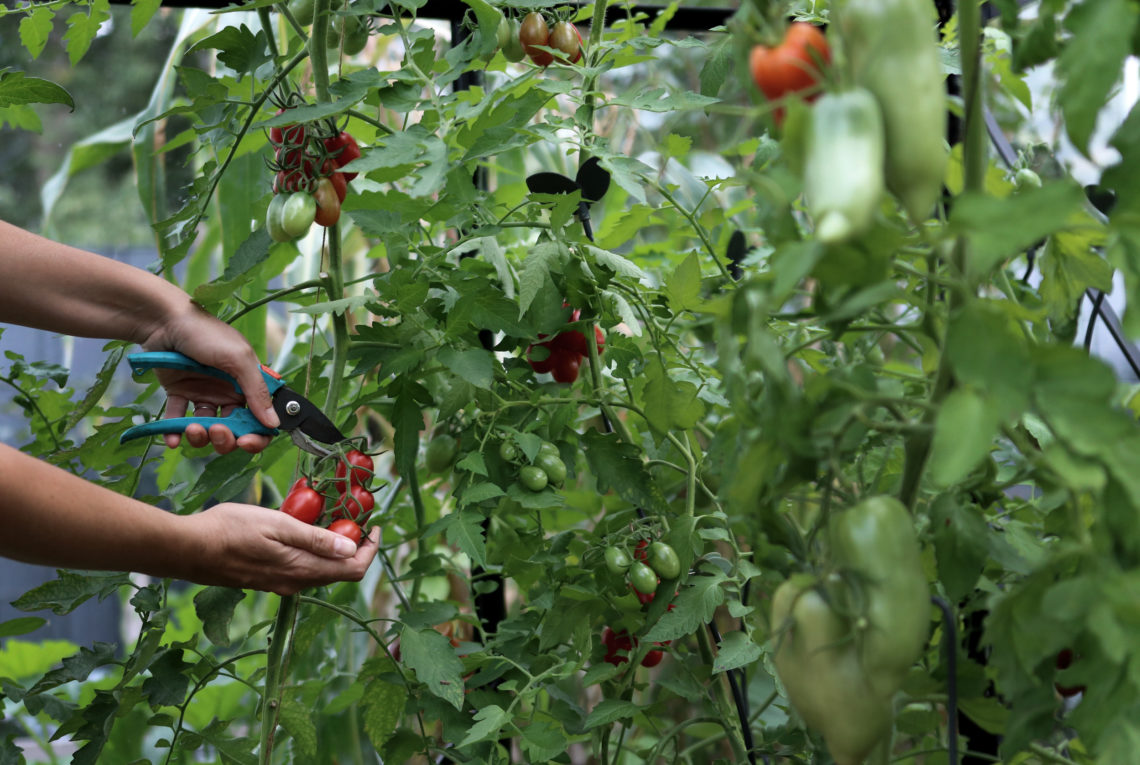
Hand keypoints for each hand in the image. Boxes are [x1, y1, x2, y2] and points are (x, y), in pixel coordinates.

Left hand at [142, 301, 279, 453]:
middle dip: (226, 438)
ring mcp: (203, 393)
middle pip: (234, 429)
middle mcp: (228, 391)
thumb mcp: (238, 359)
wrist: (162, 320)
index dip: (257, 435)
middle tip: (217, 432)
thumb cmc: (206, 333)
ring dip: (201, 436)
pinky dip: (175, 433)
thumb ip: (257, 392)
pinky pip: (178, 420)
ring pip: (207, 429)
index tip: (247, 442)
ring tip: (191, 428)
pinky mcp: (179, 394)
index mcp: (248, 383)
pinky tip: (173, 439)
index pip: (261, 418)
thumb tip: (274, 424)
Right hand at [182, 504, 378, 594]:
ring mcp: (278, 584)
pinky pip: (300, 568)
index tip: (373, 526)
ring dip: (333, 548)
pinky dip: (312, 551)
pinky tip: (302, 529)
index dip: (370, 549)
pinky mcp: (265, 580)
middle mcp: (294, 583)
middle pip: (339, 572)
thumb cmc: (229, 530)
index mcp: (302, 570)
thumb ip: (316, 539)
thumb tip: (352, 548)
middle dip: (354, 546)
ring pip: (319, 570)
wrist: (187, 549)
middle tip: (353, 516)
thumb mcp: (278, 525)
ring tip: (330, 518)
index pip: (353, 570)